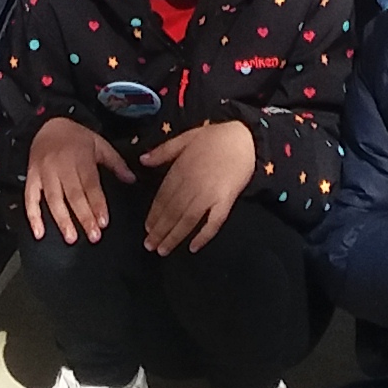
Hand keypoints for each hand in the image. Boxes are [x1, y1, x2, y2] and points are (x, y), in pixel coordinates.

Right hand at [24, 116, 133, 243]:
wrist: (47, 124)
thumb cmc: (76, 137)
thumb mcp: (99, 144)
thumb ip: (116, 163)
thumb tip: (131, 180)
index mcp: (80, 157)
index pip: (90, 184)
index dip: (97, 204)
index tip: (103, 222)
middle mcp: (61, 166)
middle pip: (73, 195)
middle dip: (83, 217)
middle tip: (93, 236)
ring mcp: (44, 173)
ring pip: (53, 199)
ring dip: (62, 220)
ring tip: (71, 238)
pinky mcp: (31, 177)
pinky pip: (30, 199)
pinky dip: (33, 217)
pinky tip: (40, 233)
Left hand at [139, 121, 258, 250]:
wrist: (245, 138)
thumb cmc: (215, 137)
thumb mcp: (185, 137)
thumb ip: (163, 150)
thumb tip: (142, 160)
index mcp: (181, 169)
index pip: (162, 197)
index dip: (154, 214)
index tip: (146, 228)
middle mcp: (192, 184)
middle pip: (172, 212)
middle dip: (159, 230)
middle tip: (149, 246)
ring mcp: (210, 194)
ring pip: (188, 220)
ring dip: (174, 236)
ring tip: (163, 250)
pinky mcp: (226, 201)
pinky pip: (214, 222)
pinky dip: (203, 236)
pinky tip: (193, 247)